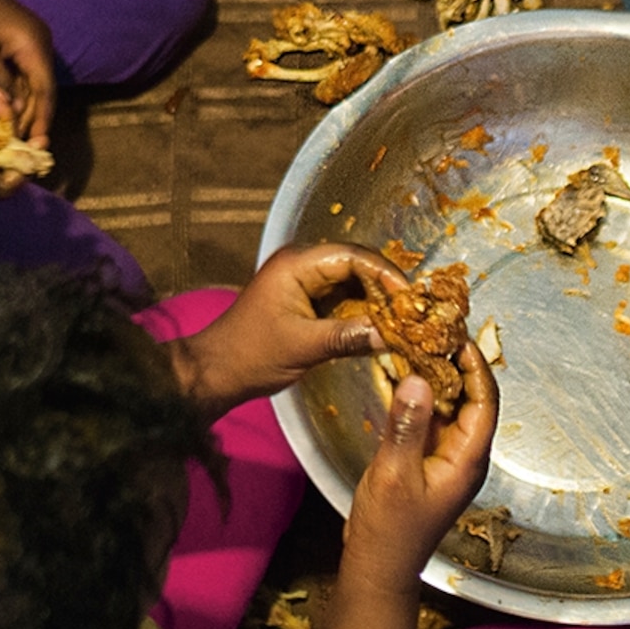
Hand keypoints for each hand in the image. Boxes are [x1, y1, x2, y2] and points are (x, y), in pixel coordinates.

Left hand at [0, 0, 57, 143]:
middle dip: (35, 117)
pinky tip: (10, 113)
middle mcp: (41, 45)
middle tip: (26, 147)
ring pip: (33, 84)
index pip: (46, 89)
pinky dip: (17, 94)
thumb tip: (14, 113)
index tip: (39, 143)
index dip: (43, 118)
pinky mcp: (22, 44)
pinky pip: (24, 75)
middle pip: (43, 89)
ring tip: (18, 136)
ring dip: (26, 108)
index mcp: (35, 45)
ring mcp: (32, 44)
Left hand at [165, 243, 396, 412]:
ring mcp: (303, 281)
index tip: (408, 297)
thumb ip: (347, 336)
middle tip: (412, 309)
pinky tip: (380, 326)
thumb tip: (390, 335)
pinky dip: (362, 309)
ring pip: (351, 280)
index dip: (384, 273)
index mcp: (296, 264)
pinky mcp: (305, 299)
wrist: (217, 371)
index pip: (351, 256)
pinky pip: (342, 296)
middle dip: (384, 285)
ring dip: (375, 298)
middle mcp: (301, 264)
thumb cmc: (251, 355)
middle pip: (355, 263)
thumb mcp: (303, 347)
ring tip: (402, 319)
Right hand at [340, 338, 496, 585]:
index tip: (458, 336)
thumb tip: (419, 379)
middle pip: (471, 400)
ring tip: (419, 344)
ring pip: (450, 407)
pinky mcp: (428, 460)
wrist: (378, 567)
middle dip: (457, 364)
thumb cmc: (390, 531)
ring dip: (438, 378)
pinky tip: (404, 377)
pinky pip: (432, 420)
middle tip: (436, 331)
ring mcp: (446, 458)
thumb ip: (407, 427)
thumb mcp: (394, 475)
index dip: (475, 366)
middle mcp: (464, 456)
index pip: (484, 402)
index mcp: (467, 460)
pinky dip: (422, 397)